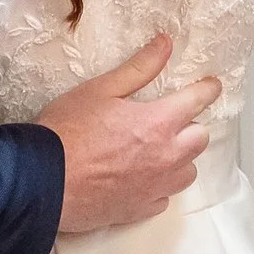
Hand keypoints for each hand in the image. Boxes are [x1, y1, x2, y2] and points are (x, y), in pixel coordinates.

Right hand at [38, 35, 219, 236]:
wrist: (42, 181)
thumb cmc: (67, 132)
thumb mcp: (100, 90)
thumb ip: (139, 68)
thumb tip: (165, 44)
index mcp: (158, 123)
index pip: (198, 101)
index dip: (207, 90)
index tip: (210, 86)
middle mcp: (165, 157)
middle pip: (201, 140)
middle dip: (192, 127)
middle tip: (172, 121)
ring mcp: (155, 187)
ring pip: (188, 172)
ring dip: (180, 159)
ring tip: (158, 151)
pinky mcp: (140, 209)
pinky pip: (164, 198)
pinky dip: (159, 186)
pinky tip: (141, 178)